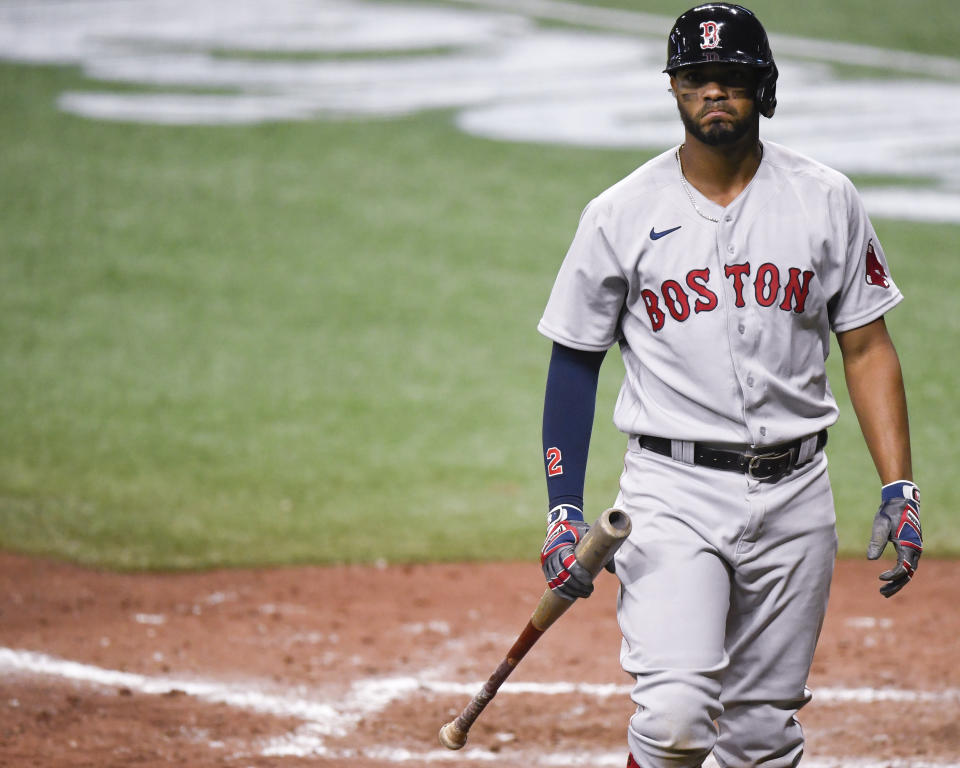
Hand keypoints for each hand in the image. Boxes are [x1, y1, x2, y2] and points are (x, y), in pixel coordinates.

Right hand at [540, 504, 593, 600]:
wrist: (560, 522)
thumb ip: (601, 551)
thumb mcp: (590, 534)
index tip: (590, 581)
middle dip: (577, 587)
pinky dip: (560, 591)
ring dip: (570, 591)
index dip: (579, 576)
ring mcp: (547, 561)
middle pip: (563, 577)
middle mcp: (552, 554)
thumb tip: (612, 571)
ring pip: (557, 582)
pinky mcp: (545, 566)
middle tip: (589, 591)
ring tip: (583, 594)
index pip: (569, 565)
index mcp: (562, 546)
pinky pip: (551, 582)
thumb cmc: (578, 530)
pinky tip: (570, 596)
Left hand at [867, 481, 921, 597]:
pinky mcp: (911, 547)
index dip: (892, 576)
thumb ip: (876, 542)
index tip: (879, 578)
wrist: (901, 501)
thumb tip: (870, 559)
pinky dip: (900, 574)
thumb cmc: (890, 513)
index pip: (903, 568)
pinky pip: (908, 565)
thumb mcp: (881, 526)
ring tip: (884, 591)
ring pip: (909, 571)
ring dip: (898, 582)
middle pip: (908, 574)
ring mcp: (915, 549)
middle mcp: (915, 550)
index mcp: (909, 546)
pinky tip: (890, 578)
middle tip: (882, 593)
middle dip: (896, 585)